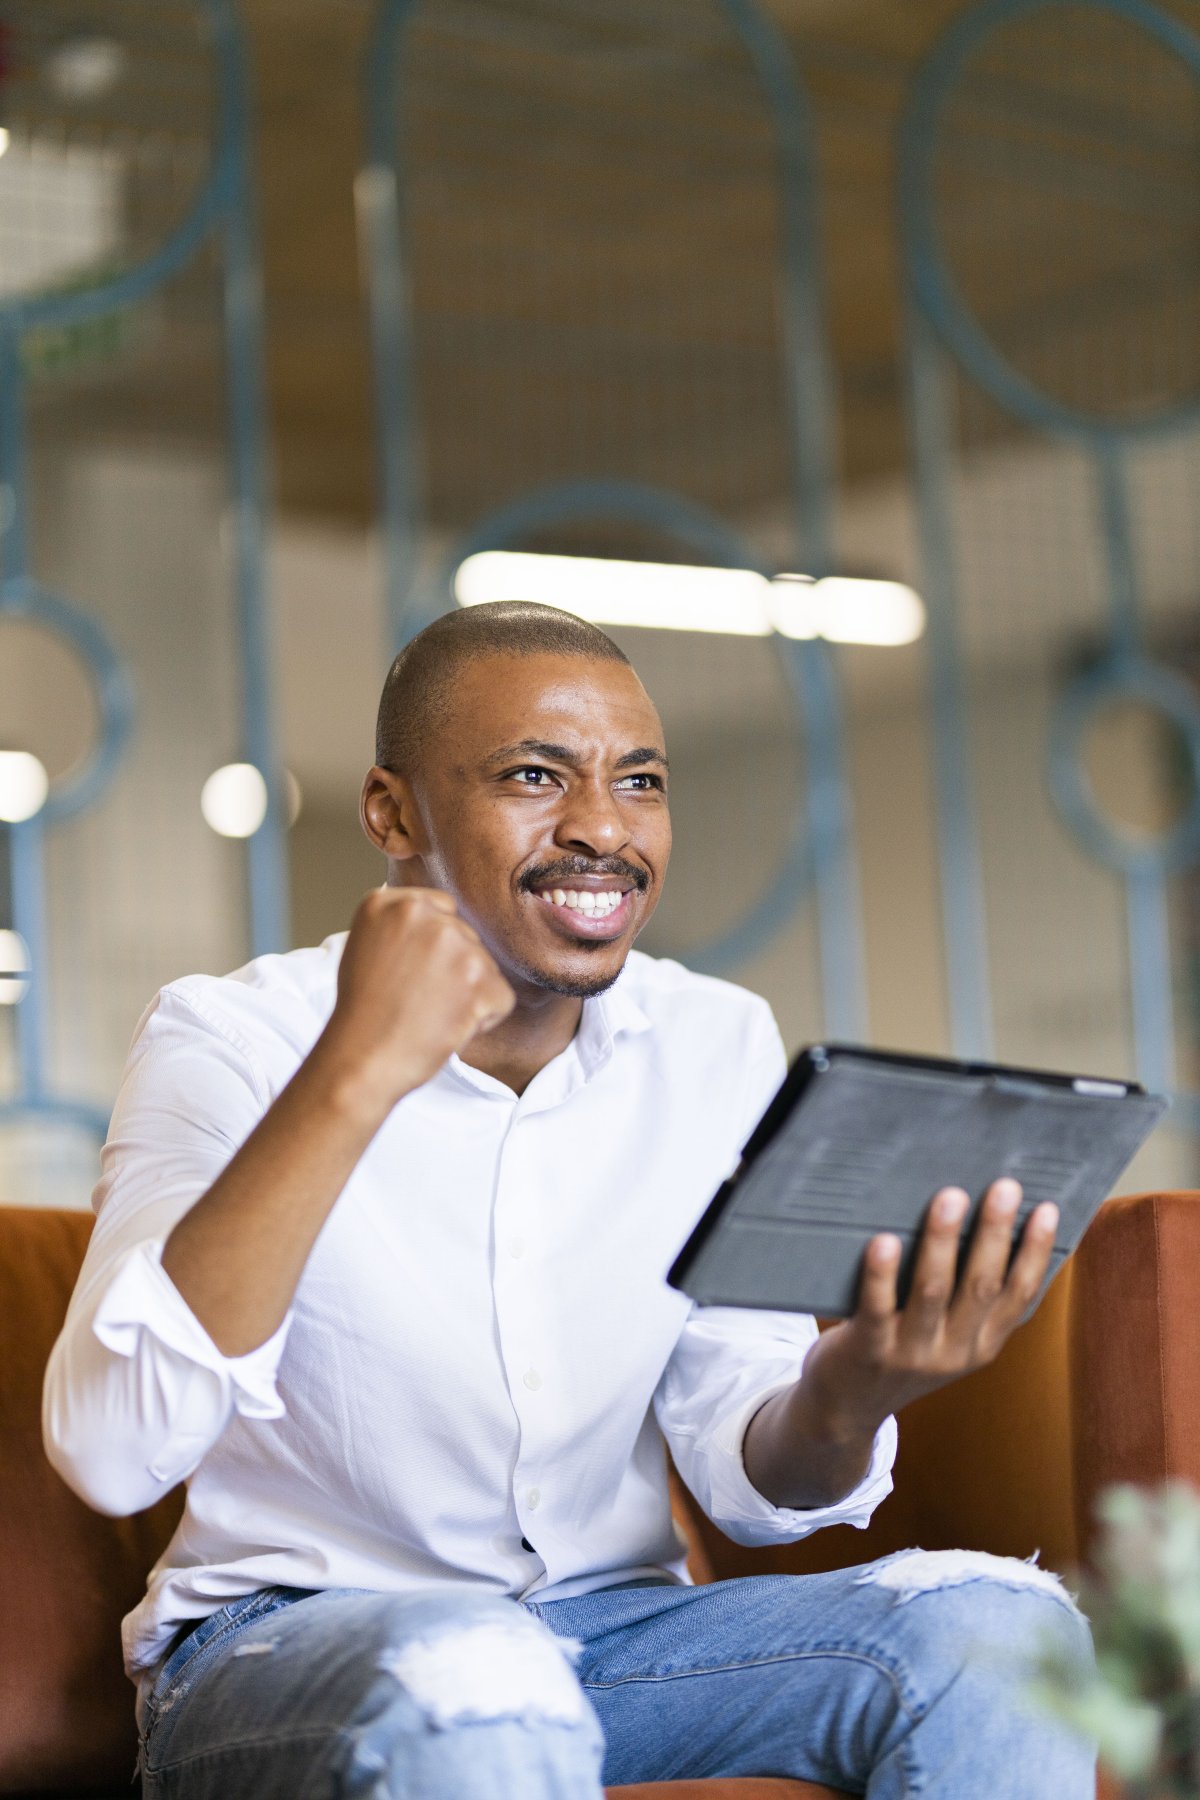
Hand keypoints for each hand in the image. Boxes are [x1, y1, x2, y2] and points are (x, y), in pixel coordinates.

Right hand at [319, 888, 515, 1113]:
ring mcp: (454, 944)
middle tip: (418, 999)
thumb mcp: (366, 949)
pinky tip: (447, 1027)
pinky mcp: (480, 979)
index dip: (435, 948)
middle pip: (466, 938)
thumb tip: (442, 921)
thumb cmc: (363, 1016)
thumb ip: (404, 928)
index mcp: (388, 903)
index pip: (442, 910)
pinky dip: (483, 1019)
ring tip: (429, 1014)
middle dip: (454, 971)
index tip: (413, 973)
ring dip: (469, 995)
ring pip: (486, 967)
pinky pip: (500, 998)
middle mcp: (421, 914)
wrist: (362, 1060)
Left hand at [801, 1179, 1058, 1436]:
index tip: (1046, 1207)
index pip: (1019, 1294)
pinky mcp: (868, 1352)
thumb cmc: (902, 1349)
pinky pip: (877, 1309)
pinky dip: (882, 1274)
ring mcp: (911, 1354)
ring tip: (951, 1197)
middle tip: (1005, 1186)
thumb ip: (969, 1294)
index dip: (1036, 1252)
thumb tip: (991, 1220)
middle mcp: (955, 1351)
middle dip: (995, 1233)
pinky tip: (884, 1240)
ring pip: (932, 1291)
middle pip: (981, 1286)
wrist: (846, 1408)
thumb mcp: (949, 1333)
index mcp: (983, 1343)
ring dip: (943, 1242)